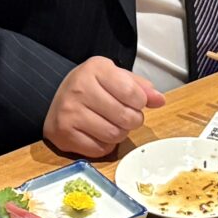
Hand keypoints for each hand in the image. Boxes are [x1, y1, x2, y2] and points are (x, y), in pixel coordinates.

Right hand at [42, 56, 163, 157]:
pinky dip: (105, 145)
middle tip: (126, 116)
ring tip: (112, 124)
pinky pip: (99, 149)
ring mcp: (69, 113)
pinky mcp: (63, 134)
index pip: (132, 92)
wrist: (58, 99)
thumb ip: (139, 87)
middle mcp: (79, 88)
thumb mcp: (115, 77)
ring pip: (114, 135)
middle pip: (125, 117)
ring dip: (120, 133)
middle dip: (133, 120)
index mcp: (95, 69)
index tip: (135, 102)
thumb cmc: (91, 87)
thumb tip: (160, 100)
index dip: (140, 102)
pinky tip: (98, 133)